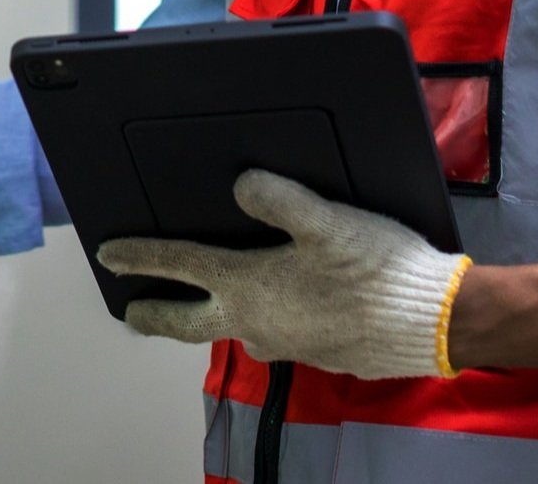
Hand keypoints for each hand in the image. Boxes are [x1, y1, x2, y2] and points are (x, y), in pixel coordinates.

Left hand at [94, 170, 470, 379]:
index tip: (106, 253)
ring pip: (232, 328)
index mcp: (248, 286)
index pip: (178, 266)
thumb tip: (239, 184)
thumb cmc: (375, 269)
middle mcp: (256, 323)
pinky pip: (270, 333)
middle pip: (188, 322)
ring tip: (200, 301)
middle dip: (155, 312)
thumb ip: (277, 198)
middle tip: (132, 310)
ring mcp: (284, 344)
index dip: (139, 255)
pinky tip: (273, 304)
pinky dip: (255, 317)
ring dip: (209, 314)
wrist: (431, 322)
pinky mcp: (313, 352)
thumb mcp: (325, 220)